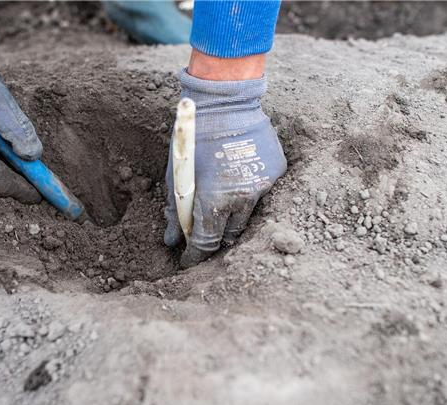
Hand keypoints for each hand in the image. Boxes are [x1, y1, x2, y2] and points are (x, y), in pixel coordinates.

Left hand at [164, 69, 286, 266]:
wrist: (226, 101)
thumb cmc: (195, 136)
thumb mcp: (176, 175)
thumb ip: (175, 210)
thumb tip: (171, 240)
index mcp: (213, 200)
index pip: (205, 244)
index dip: (194, 256)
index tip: (187, 260)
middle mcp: (241, 198)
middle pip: (228, 237)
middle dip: (214, 239)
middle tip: (203, 233)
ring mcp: (262, 186)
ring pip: (247, 218)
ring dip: (231, 217)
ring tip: (219, 203)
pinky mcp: (274, 173)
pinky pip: (261, 194)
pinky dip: (248, 193)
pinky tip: (237, 177)